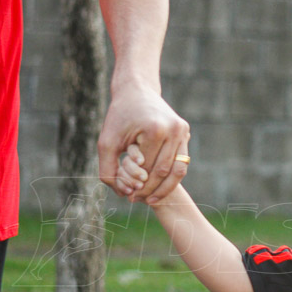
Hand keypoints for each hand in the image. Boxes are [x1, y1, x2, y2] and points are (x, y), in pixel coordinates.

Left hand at [98, 86, 189, 203]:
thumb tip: (124, 194)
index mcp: (155, 131)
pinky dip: (172, 176)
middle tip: (139, 201)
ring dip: (165, 187)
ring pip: (178, 170)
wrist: (136, 90)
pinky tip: (159, 185)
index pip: (148, 169)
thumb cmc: (119, 116)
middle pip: (164, 172)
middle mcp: (173, 130)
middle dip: (151, 190)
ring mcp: (182, 130)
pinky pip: (182, 161)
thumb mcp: (106, 143)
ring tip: (151, 199)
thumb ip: (109, 170)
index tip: (129, 198)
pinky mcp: (185, 131)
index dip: (138, 187)